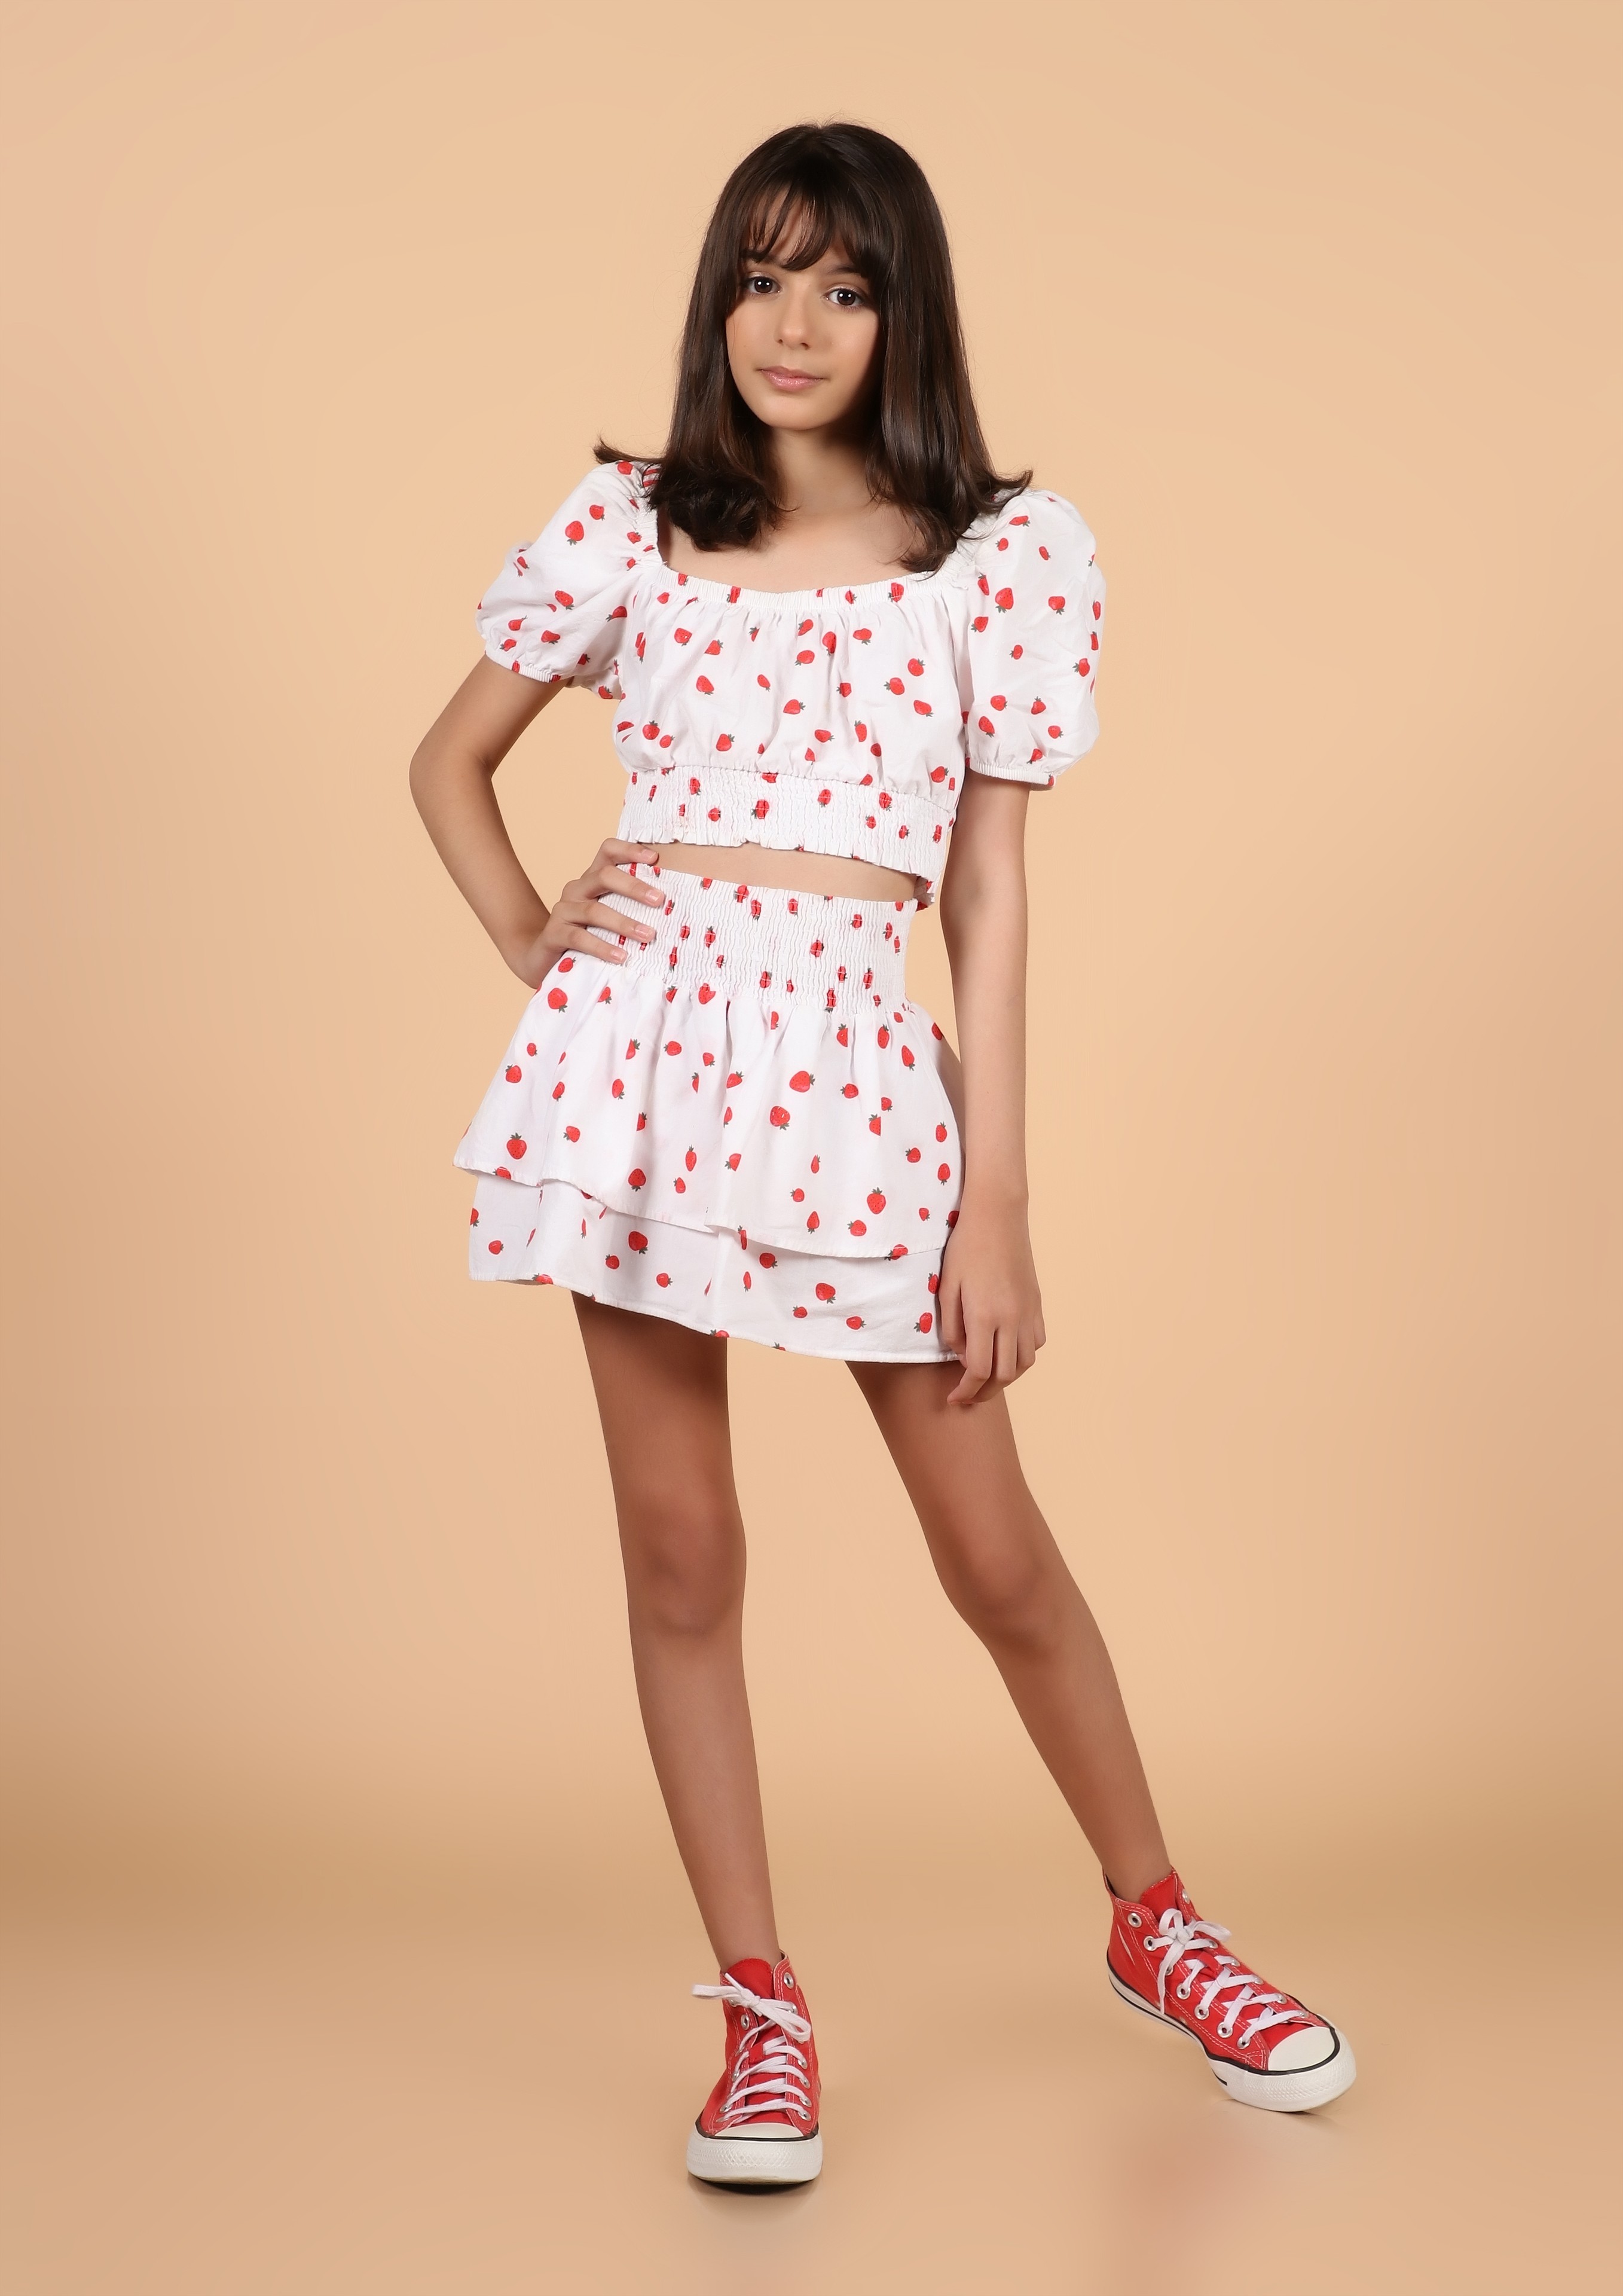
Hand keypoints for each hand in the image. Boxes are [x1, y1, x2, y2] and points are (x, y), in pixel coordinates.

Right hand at [508, 839, 664, 987]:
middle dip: (634, 887)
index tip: (654, 858)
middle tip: (660, 901)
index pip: (608, 851)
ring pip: (594, 910)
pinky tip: (621, 956)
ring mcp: (563, 910)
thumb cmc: (588, 935)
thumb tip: (673, 908)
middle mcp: (577, 889)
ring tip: (648, 935)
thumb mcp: (610, 917)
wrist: (544, 958)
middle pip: (603, 875)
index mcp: (592, 879)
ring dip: (624, 923)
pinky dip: (602, 947)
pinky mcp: (554, 933)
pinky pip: (579, 938)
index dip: (629, 850)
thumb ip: (631, 907)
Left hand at [937, 1197, 1045, 1404]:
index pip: (979, 1371)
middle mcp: (1011, 1319)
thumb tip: (962, 1356)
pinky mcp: (1037, 1304)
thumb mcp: (947, 1287)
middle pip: (1004, 1375)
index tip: (953, 1398)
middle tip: (967, 1396)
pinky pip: (1036, 1343)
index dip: (965, 1391)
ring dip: (1005, 1378)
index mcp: (985, 1315)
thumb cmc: (965, 1247)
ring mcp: (1028, 1312)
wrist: (998, 1215)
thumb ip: (951, 1327)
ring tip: (986, 1378)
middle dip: (984, 1393)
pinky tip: (1005, 1351)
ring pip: (1024, 1363)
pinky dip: (1021, 1357)